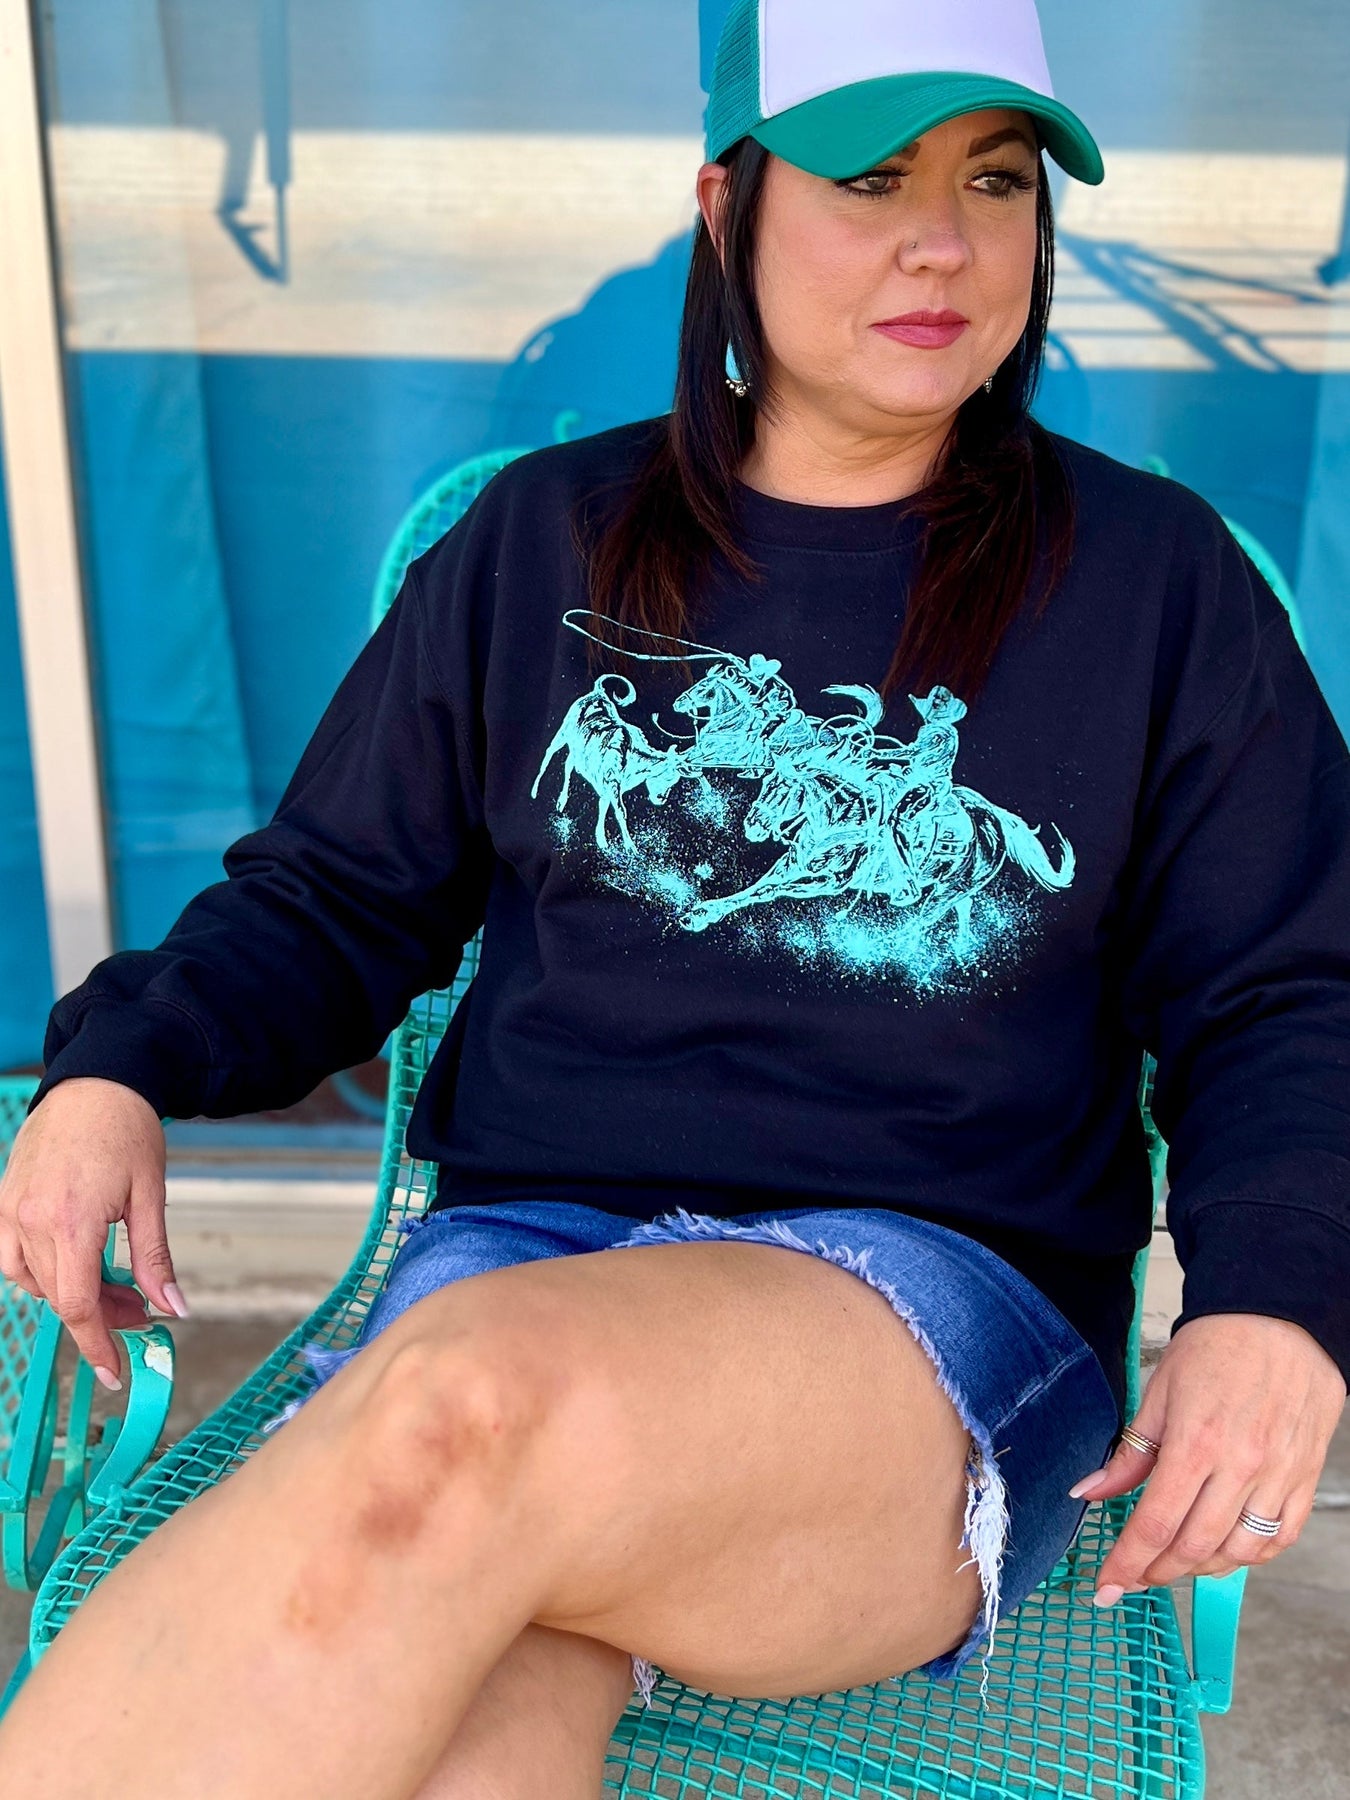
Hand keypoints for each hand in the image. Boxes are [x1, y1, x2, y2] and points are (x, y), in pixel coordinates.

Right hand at [0, 1078, 187, 1387]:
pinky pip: (13, 1258)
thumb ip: (156, 1258)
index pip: (78, 1306)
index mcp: (71, 1222)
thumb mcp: (151, 1196)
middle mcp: (30, 1221)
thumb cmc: (128, 1130)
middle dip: (102, 1314)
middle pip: (61, 1298)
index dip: (98, 1345)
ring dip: (72, 1295)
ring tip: (114, 1283)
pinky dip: (42, 1272)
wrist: (96, 1081)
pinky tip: (76, 1262)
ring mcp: (10, 1212)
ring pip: (34, 1283)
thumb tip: (174, 1308)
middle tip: (140, 1308)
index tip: (115, 1372)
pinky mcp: (3, 1202)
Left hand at [1069, 1313, 1346, 1604]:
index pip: (1154, 1524)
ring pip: (1237, 1551)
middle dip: (1155, 1572)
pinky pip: (1279, 1537)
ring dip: (1199, 1568)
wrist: (1281, 1317)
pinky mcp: (1305, 1477)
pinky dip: (1250, 1556)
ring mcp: (1278, 1476)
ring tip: (1173, 1562)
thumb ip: (1129, 1453)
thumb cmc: (1218, 1345)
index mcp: (1196, 1443)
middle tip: (1133, 1577)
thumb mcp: (1159, 1392)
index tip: (1105, 1586)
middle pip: (1193, 1547)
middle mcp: (1241, 1466)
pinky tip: (1224, 1551)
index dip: (1126, 1564)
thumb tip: (1088, 1492)